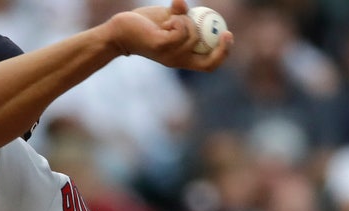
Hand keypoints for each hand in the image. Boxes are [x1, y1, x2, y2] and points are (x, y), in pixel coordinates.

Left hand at [107, 0, 233, 71]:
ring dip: (187, 20)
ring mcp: (170, 55)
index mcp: (182, 57)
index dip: (223, 54)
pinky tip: (165, 21)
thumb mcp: (168, 20)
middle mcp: (177, 60)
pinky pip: (181, 29)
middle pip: (209, 62)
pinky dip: (177, 19)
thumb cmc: (144, 26)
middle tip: (225, 32)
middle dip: (223, 49)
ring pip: (193, 35)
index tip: (228, 35)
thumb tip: (186, 6)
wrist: (120, 30)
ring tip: (170, 19)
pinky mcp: (161, 46)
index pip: (208, 65)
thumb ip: (180, 15)